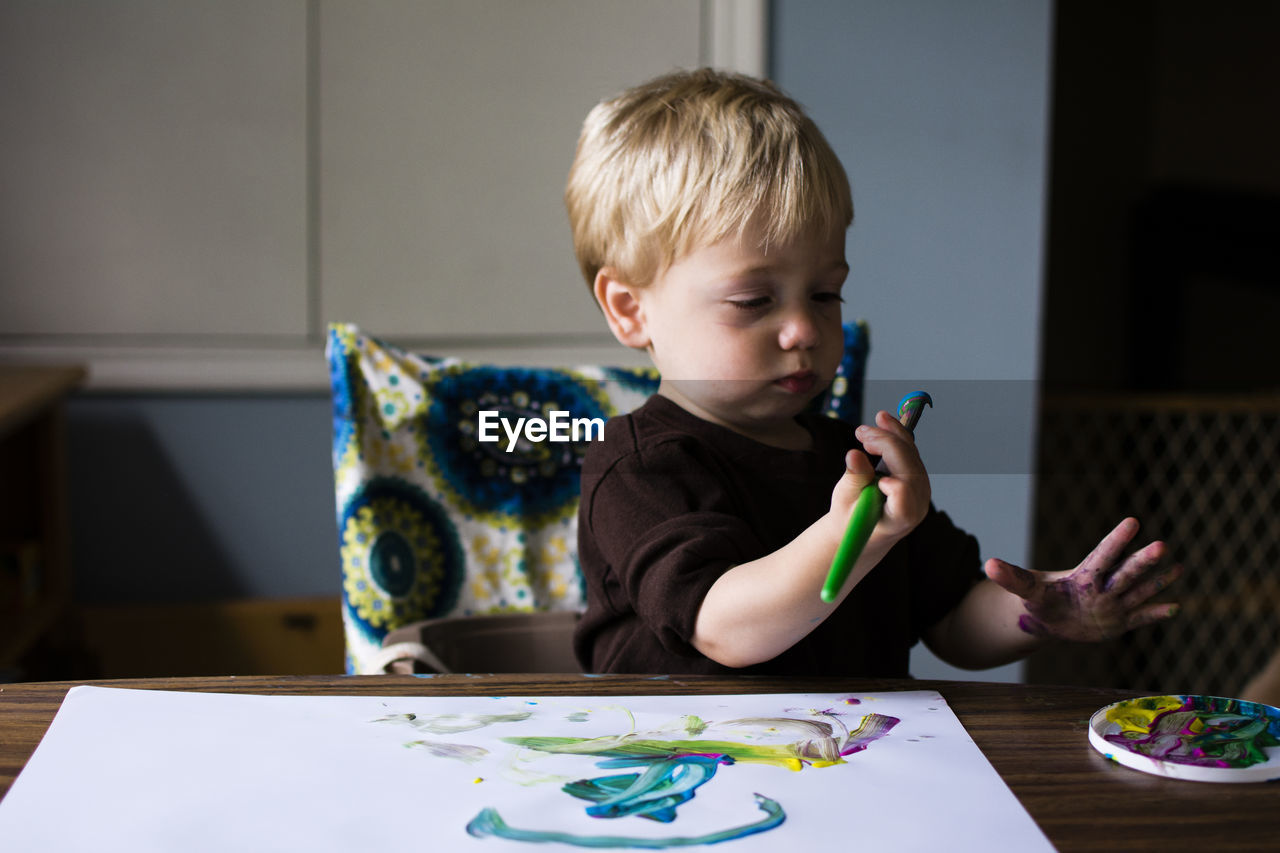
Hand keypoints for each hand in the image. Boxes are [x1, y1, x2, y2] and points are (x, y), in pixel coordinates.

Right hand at [850, 409, 930, 538]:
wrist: (862, 526)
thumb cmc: (851, 518)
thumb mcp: (846, 500)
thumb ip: (854, 479)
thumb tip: (854, 454)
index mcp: (900, 519)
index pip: (905, 502)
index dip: (896, 489)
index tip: (879, 480)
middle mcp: (917, 503)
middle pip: (908, 467)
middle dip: (886, 444)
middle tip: (859, 433)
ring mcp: (920, 488)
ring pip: (911, 454)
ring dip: (890, 434)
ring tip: (865, 429)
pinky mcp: (917, 476)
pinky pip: (910, 450)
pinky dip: (896, 435)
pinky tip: (883, 421)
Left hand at [985, 517, 1181, 641]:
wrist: (1052, 618)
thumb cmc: (1040, 597)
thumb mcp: (1026, 589)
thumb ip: (1011, 578)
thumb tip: (988, 565)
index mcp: (1085, 574)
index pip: (1103, 554)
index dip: (1117, 540)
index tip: (1133, 521)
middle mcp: (1105, 585)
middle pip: (1126, 572)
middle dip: (1142, 561)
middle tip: (1162, 545)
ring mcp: (1114, 603)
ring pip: (1139, 591)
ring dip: (1157, 582)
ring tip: (1178, 568)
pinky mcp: (1119, 621)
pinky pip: (1141, 617)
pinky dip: (1156, 614)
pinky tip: (1175, 607)